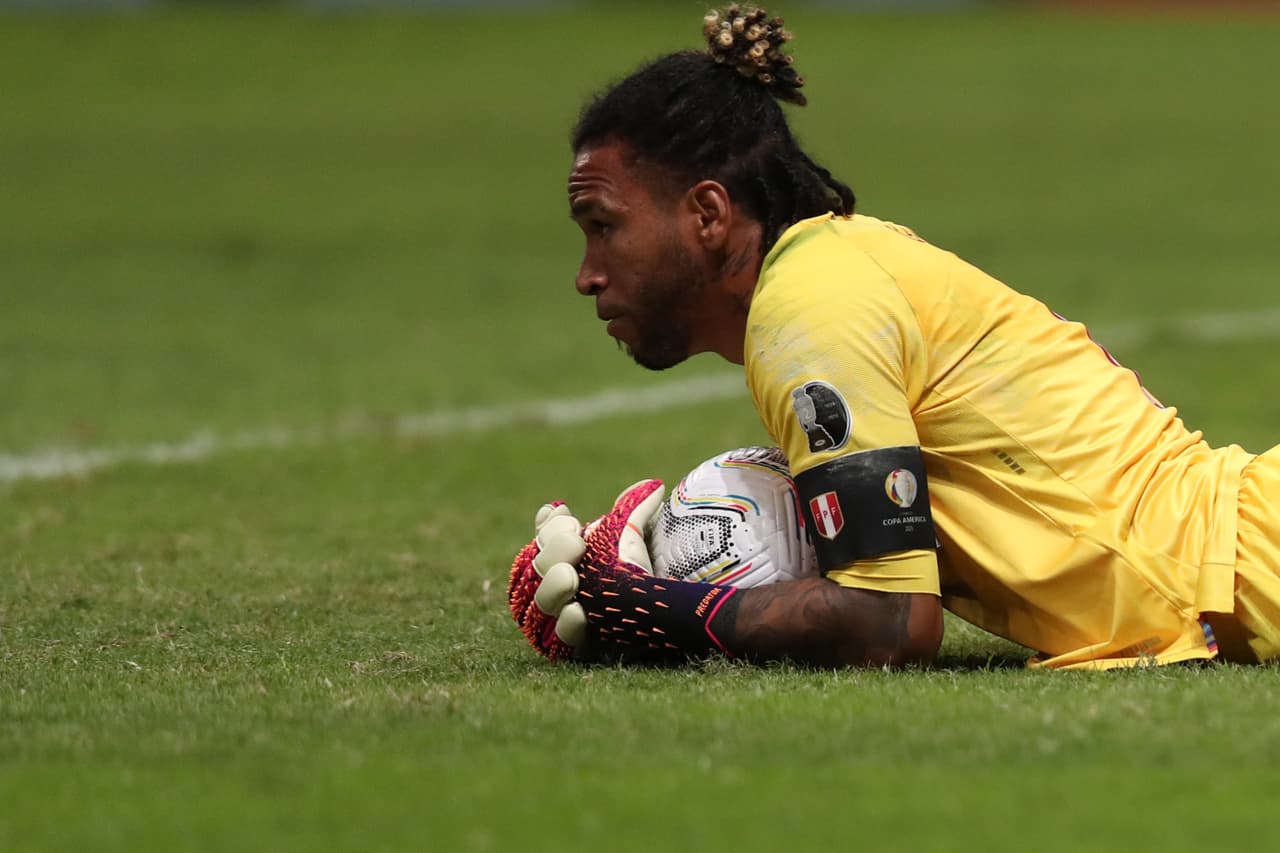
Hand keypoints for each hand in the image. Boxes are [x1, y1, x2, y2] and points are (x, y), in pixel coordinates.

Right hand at [507, 480, 664, 660]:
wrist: (661, 615)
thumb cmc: (640, 573)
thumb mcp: (636, 541)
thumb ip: (636, 512)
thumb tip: (653, 486)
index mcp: (564, 553)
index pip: (544, 536)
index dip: (550, 527)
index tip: (568, 517)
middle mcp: (556, 583)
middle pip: (538, 566)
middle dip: (553, 552)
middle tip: (578, 543)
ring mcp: (562, 614)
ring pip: (540, 603)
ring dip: (552, 588)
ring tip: (570, 577)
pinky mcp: (575, 643)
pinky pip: (559, 638)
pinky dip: (566, 624)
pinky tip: (579, 612)